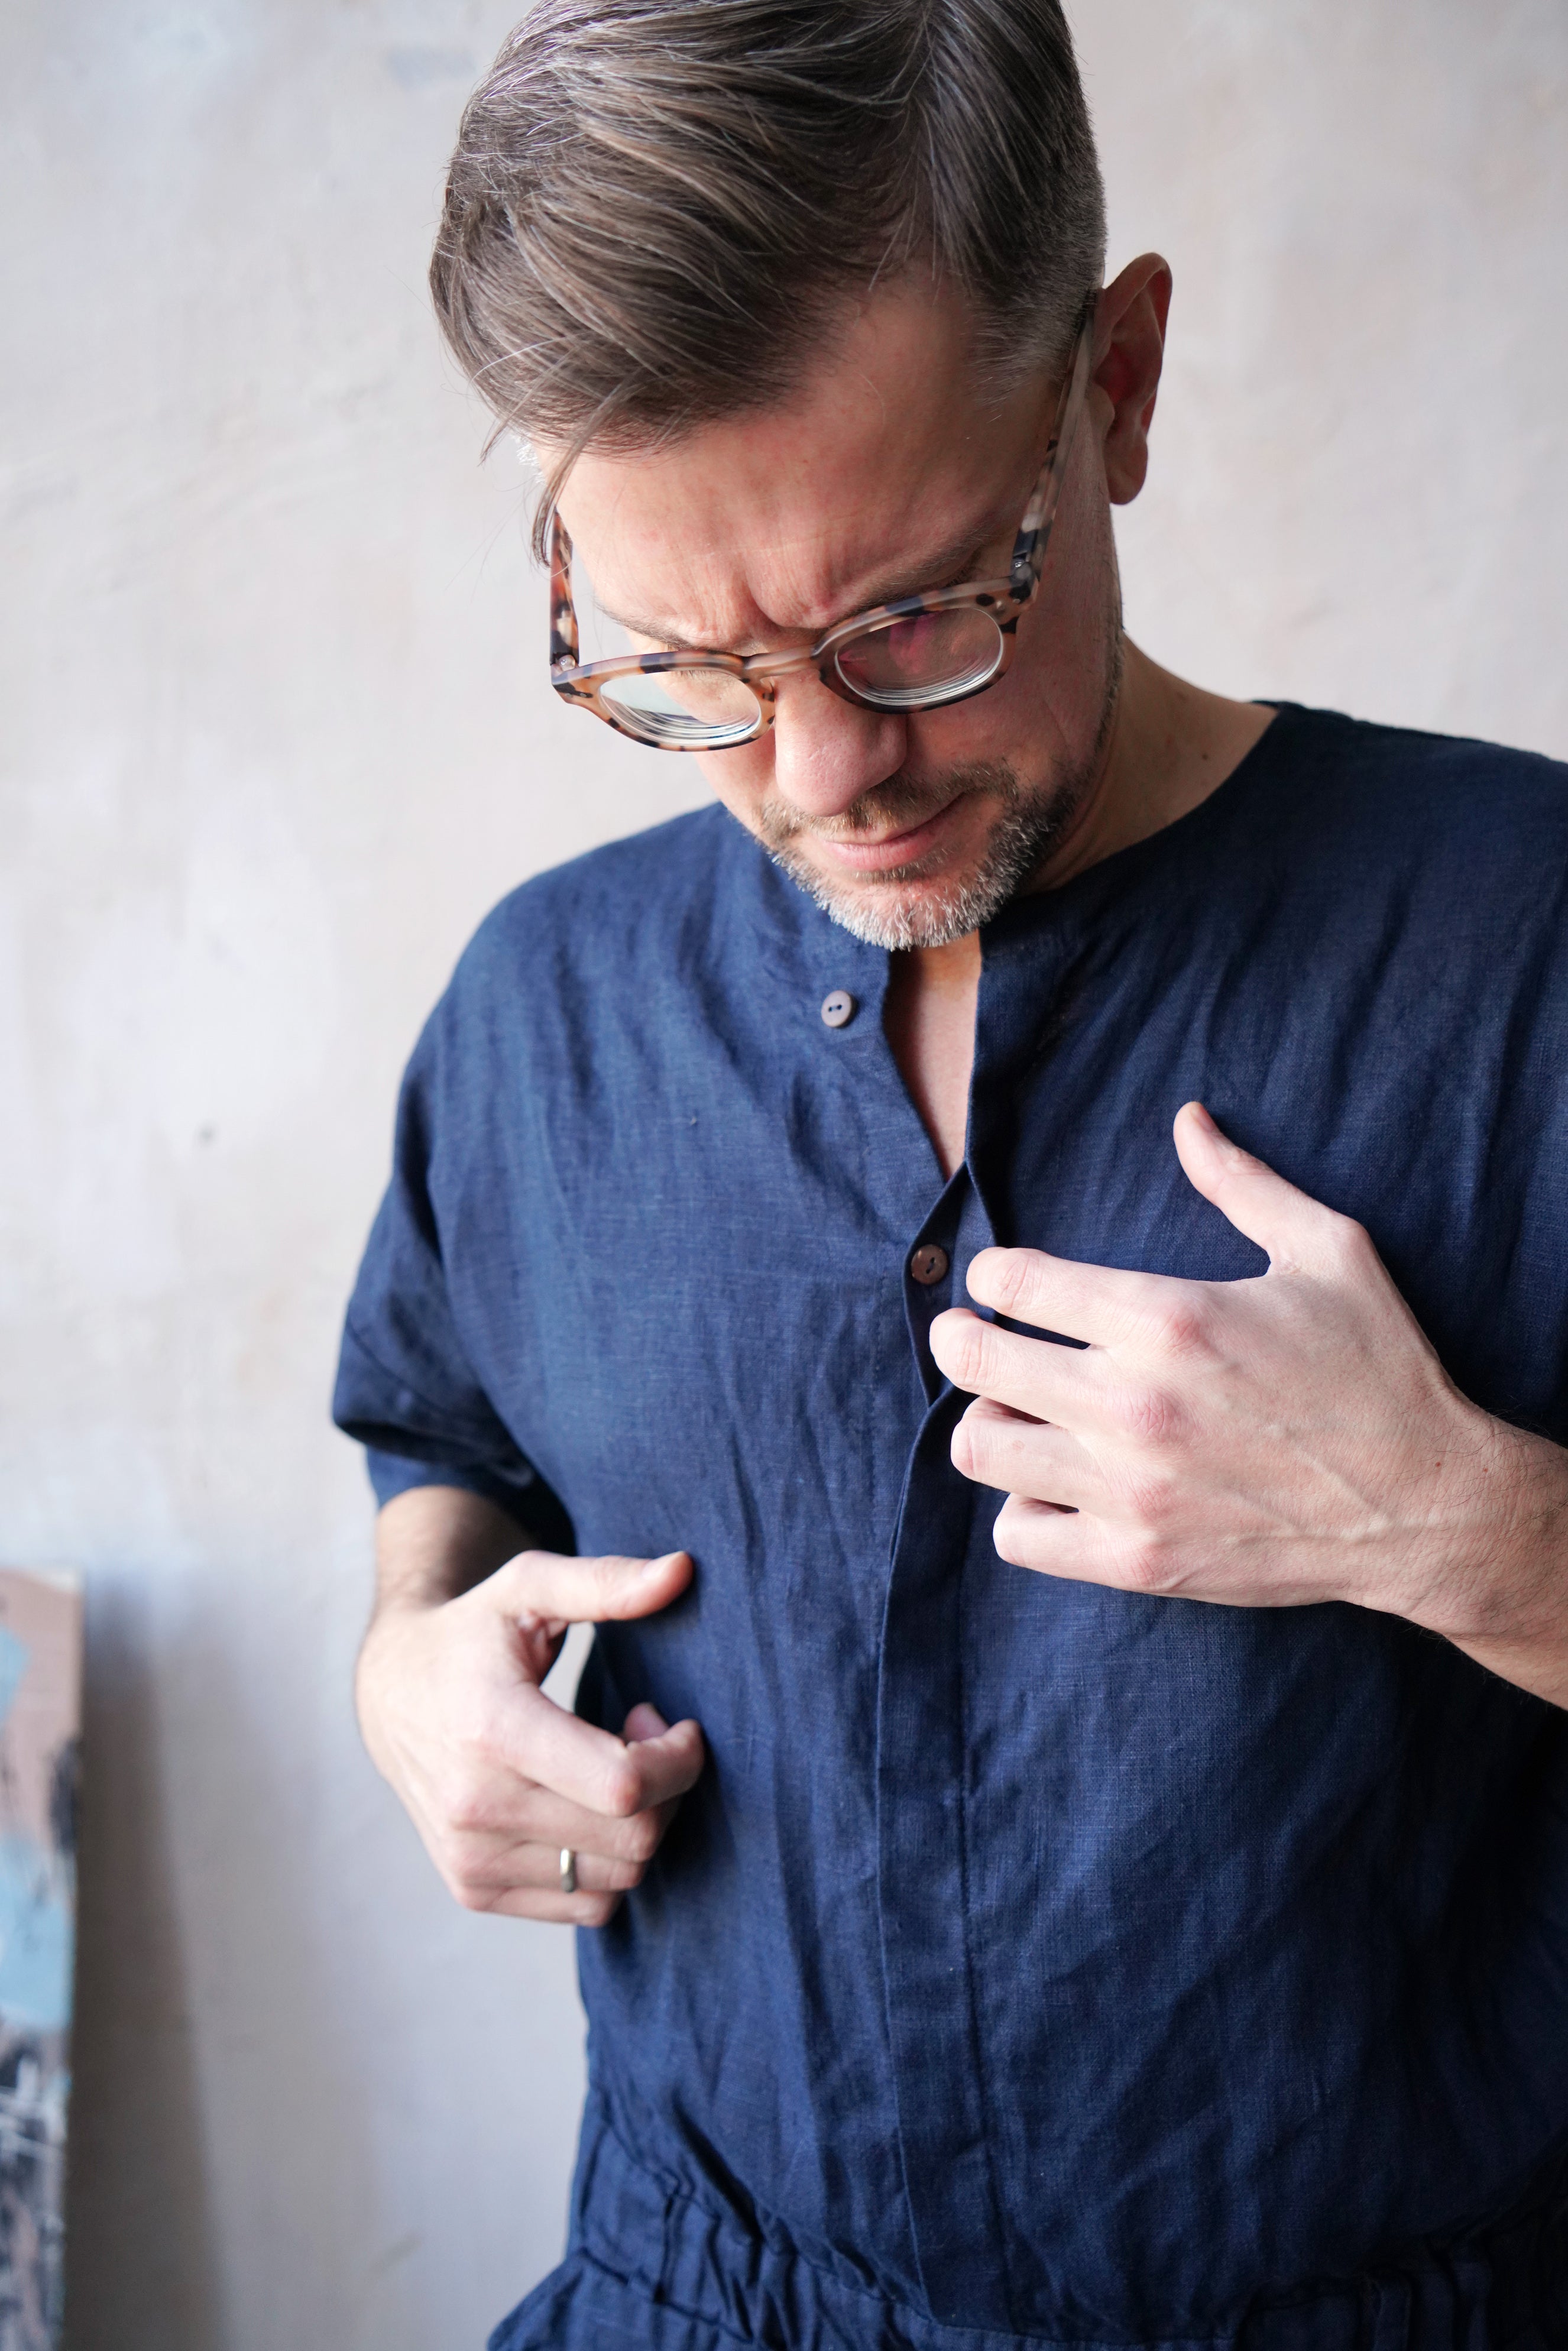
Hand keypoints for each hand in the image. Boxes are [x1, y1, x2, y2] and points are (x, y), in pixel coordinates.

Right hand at [356, 1546, 705, 1925]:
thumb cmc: (472, 1634)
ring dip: (640, 1824)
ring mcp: (471, 1858)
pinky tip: (585, 1805)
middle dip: (667, 1787)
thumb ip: (607, 1582)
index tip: (670, 1720)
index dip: (677, 1757)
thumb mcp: (530, 1588)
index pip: (623, 1785)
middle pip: (633, 1837)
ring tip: (611, 1766)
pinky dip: (608, 1859)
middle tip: (642, 1734)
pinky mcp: (474, 1888)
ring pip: (619, 1877)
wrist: (391, 1694)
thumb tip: (683, 1570)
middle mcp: (475, 1807)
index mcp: (493, 1730)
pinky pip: (588, 1904)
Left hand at [929, 1102, 1554, 1653]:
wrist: (1426, 1505)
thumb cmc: (1378, 1370)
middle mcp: (1134, 1403)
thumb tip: (1187, 1120)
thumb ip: (1242, 1183)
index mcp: (1168, 1318)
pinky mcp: (1137, 1558)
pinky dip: (1023, 1507)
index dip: (995, 1271)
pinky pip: (1018, 1533)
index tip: (1008, 1279)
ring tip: (1021, 1409)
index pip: (1012, 1280)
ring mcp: (1130, 1488)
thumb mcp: (1326, 1252)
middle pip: (973, 1359)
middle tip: (975, 1334)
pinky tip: (1058, 1483)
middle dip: (960, 1336)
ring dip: (989, 1419)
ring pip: (980, 1447)